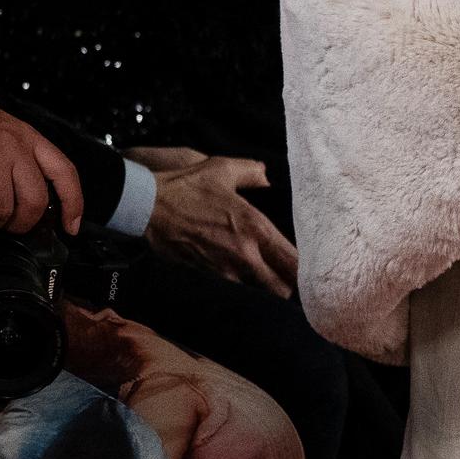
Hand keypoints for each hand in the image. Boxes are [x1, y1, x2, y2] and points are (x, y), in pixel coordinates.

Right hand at [0, 101, 82, 234]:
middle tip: (8, 227)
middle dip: (20, 225)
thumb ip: (25, 161)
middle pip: (33, 202)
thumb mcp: (11, 133)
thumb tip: (32, 205)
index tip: (71, 227)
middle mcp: (15, 147)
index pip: (64, 172)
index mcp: (30, 139)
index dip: (73, 203)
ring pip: (0, 210)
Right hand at [139, 152, 298, 297]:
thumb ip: (252, 172)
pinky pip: (232, 284)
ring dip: (262, 284)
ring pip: (256, 290)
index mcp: (255, 228)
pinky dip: (238, 281)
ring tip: (264, 273)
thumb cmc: (187, 186)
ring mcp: (224, 269)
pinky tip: (234, 267)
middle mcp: (244, 255)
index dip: (305, 271)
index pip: (293, 263)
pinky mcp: (206, 275)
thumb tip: (266, 177)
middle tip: (288, 276)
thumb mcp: (222, 168)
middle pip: (280, 288)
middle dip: (287, 284)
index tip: (310, 270)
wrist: (148, 207)